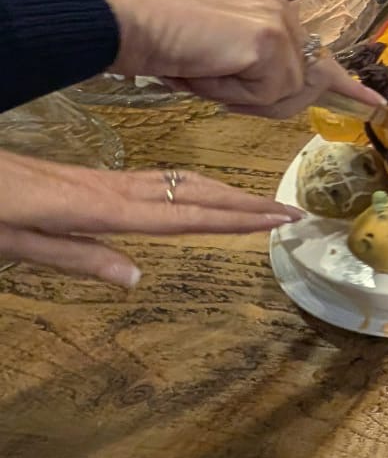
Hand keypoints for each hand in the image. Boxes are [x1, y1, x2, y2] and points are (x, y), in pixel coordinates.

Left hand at [0, 150, 301, 286]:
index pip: (184, 216)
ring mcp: (106, 181)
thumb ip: (79, 259)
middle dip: (245, 202)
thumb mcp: (18, 245)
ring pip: (180, 183)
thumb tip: (137, 277)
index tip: (279, 219)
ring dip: (225, 192)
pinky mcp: (96, 180)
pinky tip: (202, 193)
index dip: (235, 219)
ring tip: (261, 203)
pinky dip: (195, 186)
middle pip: (194, 193)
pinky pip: (160, 181)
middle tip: (291, 211)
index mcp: (101, 211)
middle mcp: (113, 191)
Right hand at [86, 0, 383, 117]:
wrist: (120, 19)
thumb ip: (258, 68)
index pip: (319, 55)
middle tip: (211, 76)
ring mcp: (280, 25)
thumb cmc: (159, 39)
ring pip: (283, 95)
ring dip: (238, 96)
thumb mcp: (219, 56)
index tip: (376, 103)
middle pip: (302, 88)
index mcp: (275, 12)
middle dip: (260, 101)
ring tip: (203, 67)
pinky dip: (229, 94)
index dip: (346, 84)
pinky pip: (264, 96)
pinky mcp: (268, 42)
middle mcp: (285, 13)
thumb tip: (287, 93)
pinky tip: (204, 67)